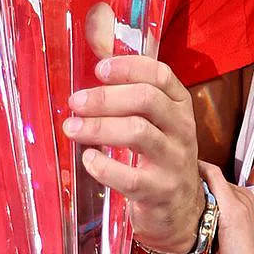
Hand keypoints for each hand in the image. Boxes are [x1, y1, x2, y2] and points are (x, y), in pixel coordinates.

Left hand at [64, 4, 203, 253]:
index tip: (98, 70)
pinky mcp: (160, 191)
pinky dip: (103, 166)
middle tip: (75, 102)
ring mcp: (174, 161)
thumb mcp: (155, 119)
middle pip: (146, 100)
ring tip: (71, 128)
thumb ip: (129, 89)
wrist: (181, 209)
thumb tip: (95, 45)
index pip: (160, 75)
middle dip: (105, 98)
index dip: (128, 67)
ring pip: (137, 133)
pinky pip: (130, 177)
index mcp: (180, 104)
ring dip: (98, 128)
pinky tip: (87, 159)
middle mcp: (182, 128)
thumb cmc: (158, 154)